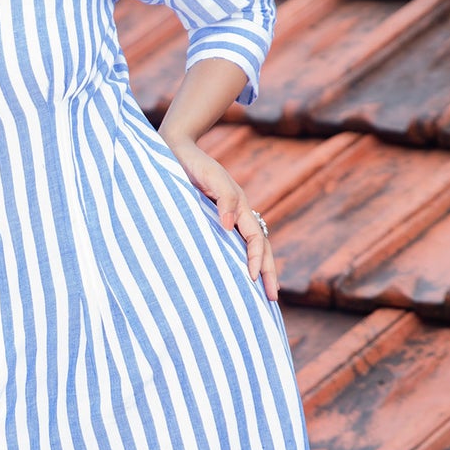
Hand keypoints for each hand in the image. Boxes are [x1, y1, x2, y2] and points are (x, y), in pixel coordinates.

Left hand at [162, 131, 278, 302]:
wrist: (176, 150)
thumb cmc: (193, 163)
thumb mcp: (210, 177)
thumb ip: (224, 199)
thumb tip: (230, 227)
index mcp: (240, 206)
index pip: (256, 239)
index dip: (256, 260)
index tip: (252, 280)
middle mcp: (236, 215)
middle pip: (259, 247)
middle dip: (267, 272)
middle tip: (272, 299)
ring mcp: (225, 218)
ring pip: (247, 248)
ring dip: (256, 269)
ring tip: (259, 293)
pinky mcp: (210, 220)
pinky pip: (229, 245)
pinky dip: (236, 261)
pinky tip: (232, 275)